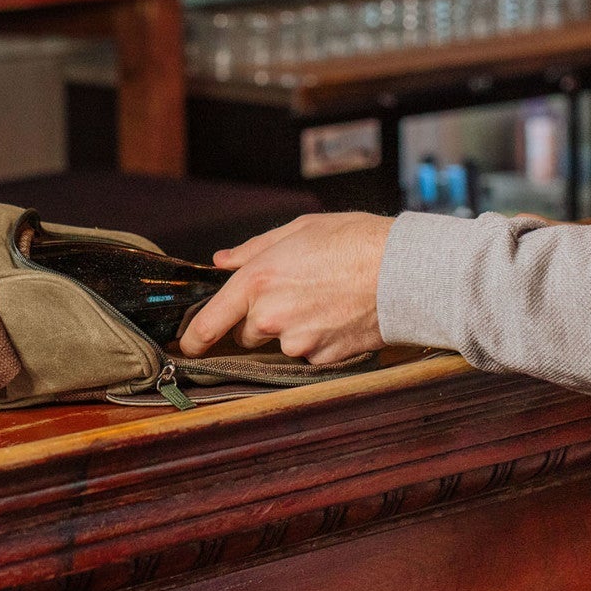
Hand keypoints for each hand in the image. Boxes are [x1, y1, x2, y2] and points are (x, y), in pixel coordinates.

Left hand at [178, 213, 393, 363]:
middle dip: (260, 319)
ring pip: (280, 344)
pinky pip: (309, 353)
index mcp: (257, 282)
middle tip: (293, 293)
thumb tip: (223, 261)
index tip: (187, 345)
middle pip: (247, 333)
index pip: (210, 323)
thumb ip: (253, 250)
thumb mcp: (298, 231)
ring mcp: (298, 343)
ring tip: (323, 300)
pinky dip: (318, 339)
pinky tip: (337, 315)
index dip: (194, 338)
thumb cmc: (353, 241)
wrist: (403, 272)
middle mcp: (271, 318)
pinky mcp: (323, 359)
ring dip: (292, 330)